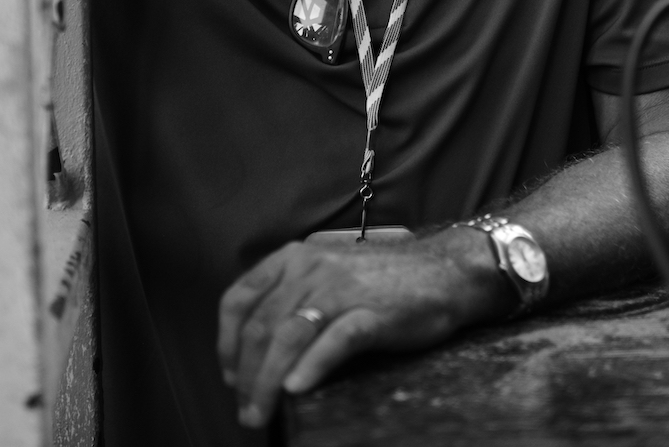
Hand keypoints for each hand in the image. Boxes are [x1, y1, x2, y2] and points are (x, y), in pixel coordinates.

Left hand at [217, 230, 509, 428]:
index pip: (241, 297)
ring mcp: (341, 289)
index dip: (226, 341)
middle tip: (246, 409)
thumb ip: (293, 294)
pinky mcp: (371, 313)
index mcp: (294, 257)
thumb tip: (259, 344)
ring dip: (268, 380)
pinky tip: (297, 388)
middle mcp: (311, 268)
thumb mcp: (327, 271)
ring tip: (261, 411)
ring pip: (289, 336)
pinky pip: (333, 340)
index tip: (229, 374)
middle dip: (246, 374)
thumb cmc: (382, 278)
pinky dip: (311, 366)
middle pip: (262, 326)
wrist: (442, 270)